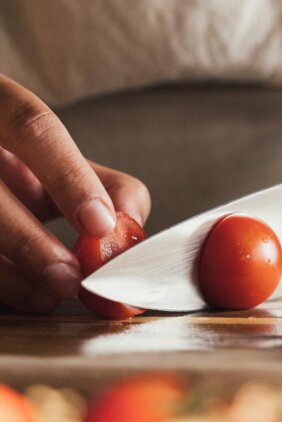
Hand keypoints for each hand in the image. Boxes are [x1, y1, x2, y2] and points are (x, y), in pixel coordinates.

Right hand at [0, 76, 150, 312]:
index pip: (30, 125)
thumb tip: (130, 223)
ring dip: (9, 272)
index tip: (101, 223)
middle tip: (72, 278)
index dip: (67, 176)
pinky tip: (24, 295)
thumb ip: (103, 184)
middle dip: (31, 242)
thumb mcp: (56, 158)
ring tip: (48, 296)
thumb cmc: (14, 158)